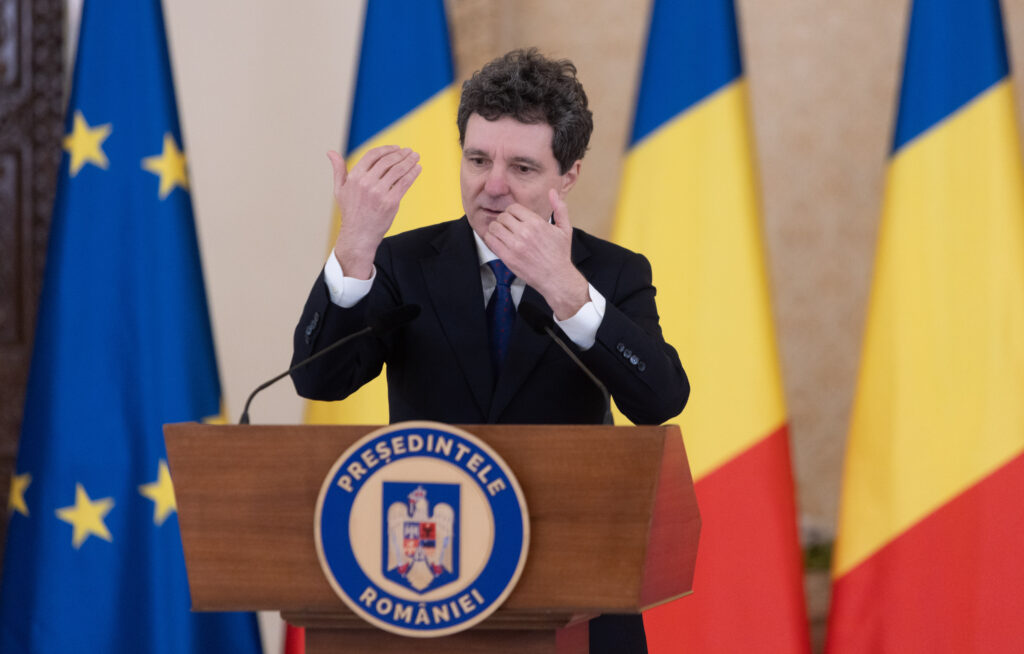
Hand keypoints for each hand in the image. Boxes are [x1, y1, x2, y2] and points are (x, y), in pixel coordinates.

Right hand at [329, 146, 420, 278]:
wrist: (359, 235)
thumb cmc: (350, 212)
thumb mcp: (340, 189)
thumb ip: (338, 169)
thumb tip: (330, 152)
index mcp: (354, 177)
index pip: (372, 155)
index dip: (386, 149)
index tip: (396, 148)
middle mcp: (366, 183)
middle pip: (387, 161)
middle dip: (401, 154)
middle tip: (409, 151)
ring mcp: (379, 192)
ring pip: (398, 170)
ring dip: (409, 161)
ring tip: (416, 156)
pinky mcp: (391, 202)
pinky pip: (404, 183)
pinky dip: (413, 173)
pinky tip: (417, 168)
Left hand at [484, 189, 588, 319]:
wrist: (556, 278)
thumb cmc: (560, 254)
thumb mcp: (564, 229)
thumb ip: (559, 208)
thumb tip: (552, 192)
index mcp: (536, 223)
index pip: (513, 208)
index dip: (511, 212)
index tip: (514, 219)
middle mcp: (524, 232)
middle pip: (502, 217)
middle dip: (503, 221)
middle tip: (507, 228)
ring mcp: (515, 245)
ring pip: (494, 227)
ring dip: (495, 229)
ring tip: (501, 234)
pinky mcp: (508, 257)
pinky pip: (491, 241)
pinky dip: (491, 239)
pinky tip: (498, 242)